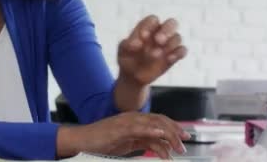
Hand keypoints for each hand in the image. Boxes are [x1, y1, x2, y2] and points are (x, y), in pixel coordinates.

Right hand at [56, 112, 190, 158]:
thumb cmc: (102, 142)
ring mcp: (126, 122)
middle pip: (160, 121)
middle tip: (184, 144)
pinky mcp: (119, 128)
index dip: (174, 127)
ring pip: (153, 124)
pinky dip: (150, 129)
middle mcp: (133, 118)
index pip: (159, 120)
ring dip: (167, 134)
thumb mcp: (129, 144)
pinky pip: (138, 127)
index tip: (185, 136)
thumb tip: (162, 148)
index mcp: (135, 121)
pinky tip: (159, 133)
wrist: (82, 141)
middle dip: (175, 132)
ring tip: (177, 147)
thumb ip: (145, 143)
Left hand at [118, 15, 186, 85]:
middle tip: (158, 40)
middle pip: (171, 23)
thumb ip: (127, 45)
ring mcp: (168, 45)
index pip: (152, 20)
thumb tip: (136, 43)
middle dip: (167, 30)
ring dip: (169, 45)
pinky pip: (182, 50)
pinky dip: (178, 53)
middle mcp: (160, 33)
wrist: (133, 77)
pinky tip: (169, 58)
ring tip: (156, 54)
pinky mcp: (174, 56)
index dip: (149, 26)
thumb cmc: (127, 58)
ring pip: (177, 37)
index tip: (143, 36)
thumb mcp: (123, 51)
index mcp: (147, 27)